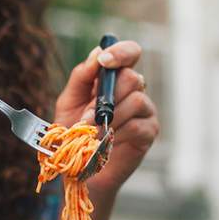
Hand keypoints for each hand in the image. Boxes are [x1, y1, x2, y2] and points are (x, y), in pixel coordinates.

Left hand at [54, 41, 158, 195]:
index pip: (130, 53)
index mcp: (114, 79)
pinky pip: (138, 125)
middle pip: (132, 78)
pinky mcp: (149, 132)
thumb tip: (96, 54)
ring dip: (111, 116)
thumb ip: (81, 77)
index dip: (121, 52)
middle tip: (87, 117)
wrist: (78, 167)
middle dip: (106, 96)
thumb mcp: (69, 101)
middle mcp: (133, 91)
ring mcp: (144, 111)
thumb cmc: (74, 132)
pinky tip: (107, 142)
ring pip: (137, 100)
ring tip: (93, 132)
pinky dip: (118, 133)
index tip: (104, 61)